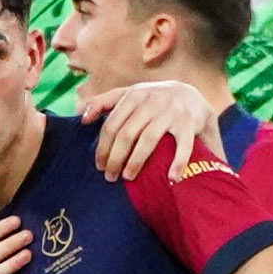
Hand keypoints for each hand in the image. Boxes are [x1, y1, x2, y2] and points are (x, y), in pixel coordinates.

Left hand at [83, 77, 224, 181]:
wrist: (191, 96)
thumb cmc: (152, 100)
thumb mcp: (129, 95)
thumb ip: (104, 102)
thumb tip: (81, 117)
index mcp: (134, 95)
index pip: (111, 124)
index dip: (103, 147)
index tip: (99, 166)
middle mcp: (151, 101)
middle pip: (126, 134)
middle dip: (115, 158)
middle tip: (110, 176)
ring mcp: (171, 111)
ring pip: (148, 139)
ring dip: (136, 161)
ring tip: (128, 177)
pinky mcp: (189, 122)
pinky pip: (183, 145)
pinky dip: (178, 162)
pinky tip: (172, 178)